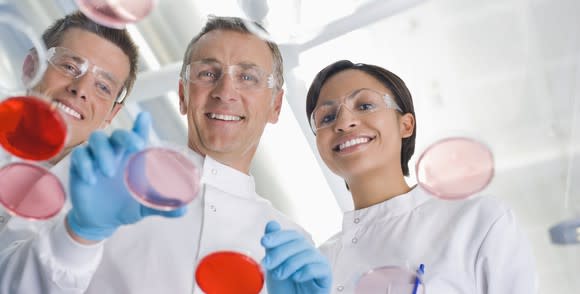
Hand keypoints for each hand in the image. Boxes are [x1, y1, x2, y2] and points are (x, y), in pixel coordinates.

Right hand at [67, 112, 185, 241]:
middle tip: (136, 147)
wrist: (102, 222)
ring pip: (97, 139)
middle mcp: (116, 153)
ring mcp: (97, 157)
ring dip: (103, 151)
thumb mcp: (145, 207)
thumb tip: (184, 211)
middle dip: (126, 137)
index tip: (145, 118)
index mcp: (133, 157)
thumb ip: (163, 206)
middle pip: (118, 134)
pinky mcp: (80, 165)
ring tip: (110, 172)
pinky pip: (79, 155)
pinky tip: (91, 179)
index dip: (141, 125)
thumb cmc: (125, 206)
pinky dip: (85, 164)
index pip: (138, 136)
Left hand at [261, 221, 331, 293]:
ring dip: (290, 263)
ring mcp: (320, 264)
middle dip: (280, 252)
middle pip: (299, 243)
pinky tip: (296, 277)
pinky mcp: (326, 276)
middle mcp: (311, 253)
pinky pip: (319, 268)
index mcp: (299, 249)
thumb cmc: (285, 288)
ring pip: (308, 254)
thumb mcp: (274, 266)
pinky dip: (305, 271)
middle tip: (267, 263)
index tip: (264, 241)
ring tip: (279, 274)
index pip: (292, 235)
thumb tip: (271, 224)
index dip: (278, 236)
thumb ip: (273, 247)